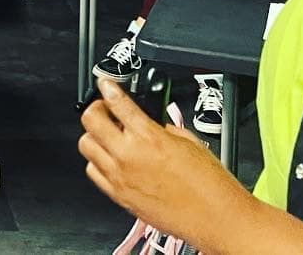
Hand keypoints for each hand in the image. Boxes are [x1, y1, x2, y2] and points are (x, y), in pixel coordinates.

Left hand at [78, 78, 250, 249]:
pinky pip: (93, 172)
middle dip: (96, 109)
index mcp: (149, 137)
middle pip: (90, 121)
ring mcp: (120, 176)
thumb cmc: (210, 185)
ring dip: (94, 136)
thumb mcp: (189, 141)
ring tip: (109, 136)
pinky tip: (111, 160)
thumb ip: (162, 128)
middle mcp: (129, 155)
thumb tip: (150, 123)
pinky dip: (97, 162)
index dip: (108, 87)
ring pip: (86, 146)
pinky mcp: (118, 196)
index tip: (105, 83)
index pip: (116, 102)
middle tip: (106, 109)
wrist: (216, 218)